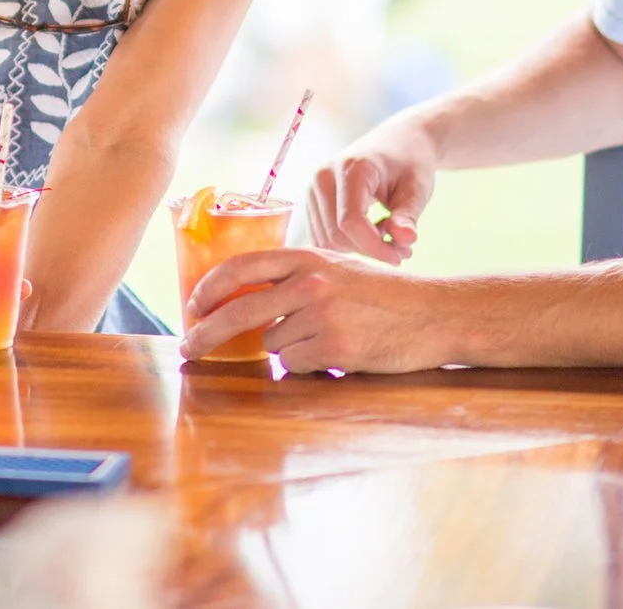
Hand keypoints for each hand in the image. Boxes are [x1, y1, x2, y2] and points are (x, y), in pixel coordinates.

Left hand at [179, 247, 447, 373]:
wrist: (433, 314)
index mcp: (306, 257)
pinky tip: (336, 353)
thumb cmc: (382, 294)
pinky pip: (296, 365)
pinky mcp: (334, 349)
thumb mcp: (336, 268)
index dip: (209, 288)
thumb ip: (294, 277)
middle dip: (206, 334)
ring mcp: (321, 317)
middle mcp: (309, 283)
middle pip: (238, 312)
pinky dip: (307, 365)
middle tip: (189, 348)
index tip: (192, 307)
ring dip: (286, 349)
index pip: (241, 267)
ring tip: (324, 338)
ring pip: (272, 345)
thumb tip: (244, 298)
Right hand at [305, 111, 440, 260]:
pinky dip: (346, 244)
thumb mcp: (417, 188)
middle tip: (400, 249)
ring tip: (387, 237)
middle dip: (368, 251)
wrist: (398, 142)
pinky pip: (321, 236)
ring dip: (358, 250)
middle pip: (335, 235)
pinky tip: (370, 233)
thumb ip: (408, 216)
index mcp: (351, 168)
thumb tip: (405, 240)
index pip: (350, 222)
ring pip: (326, 240)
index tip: (400, 257)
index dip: (375, 248)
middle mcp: (323, 176)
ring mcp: (313, 188)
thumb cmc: (410, 163)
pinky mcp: (311, 200)